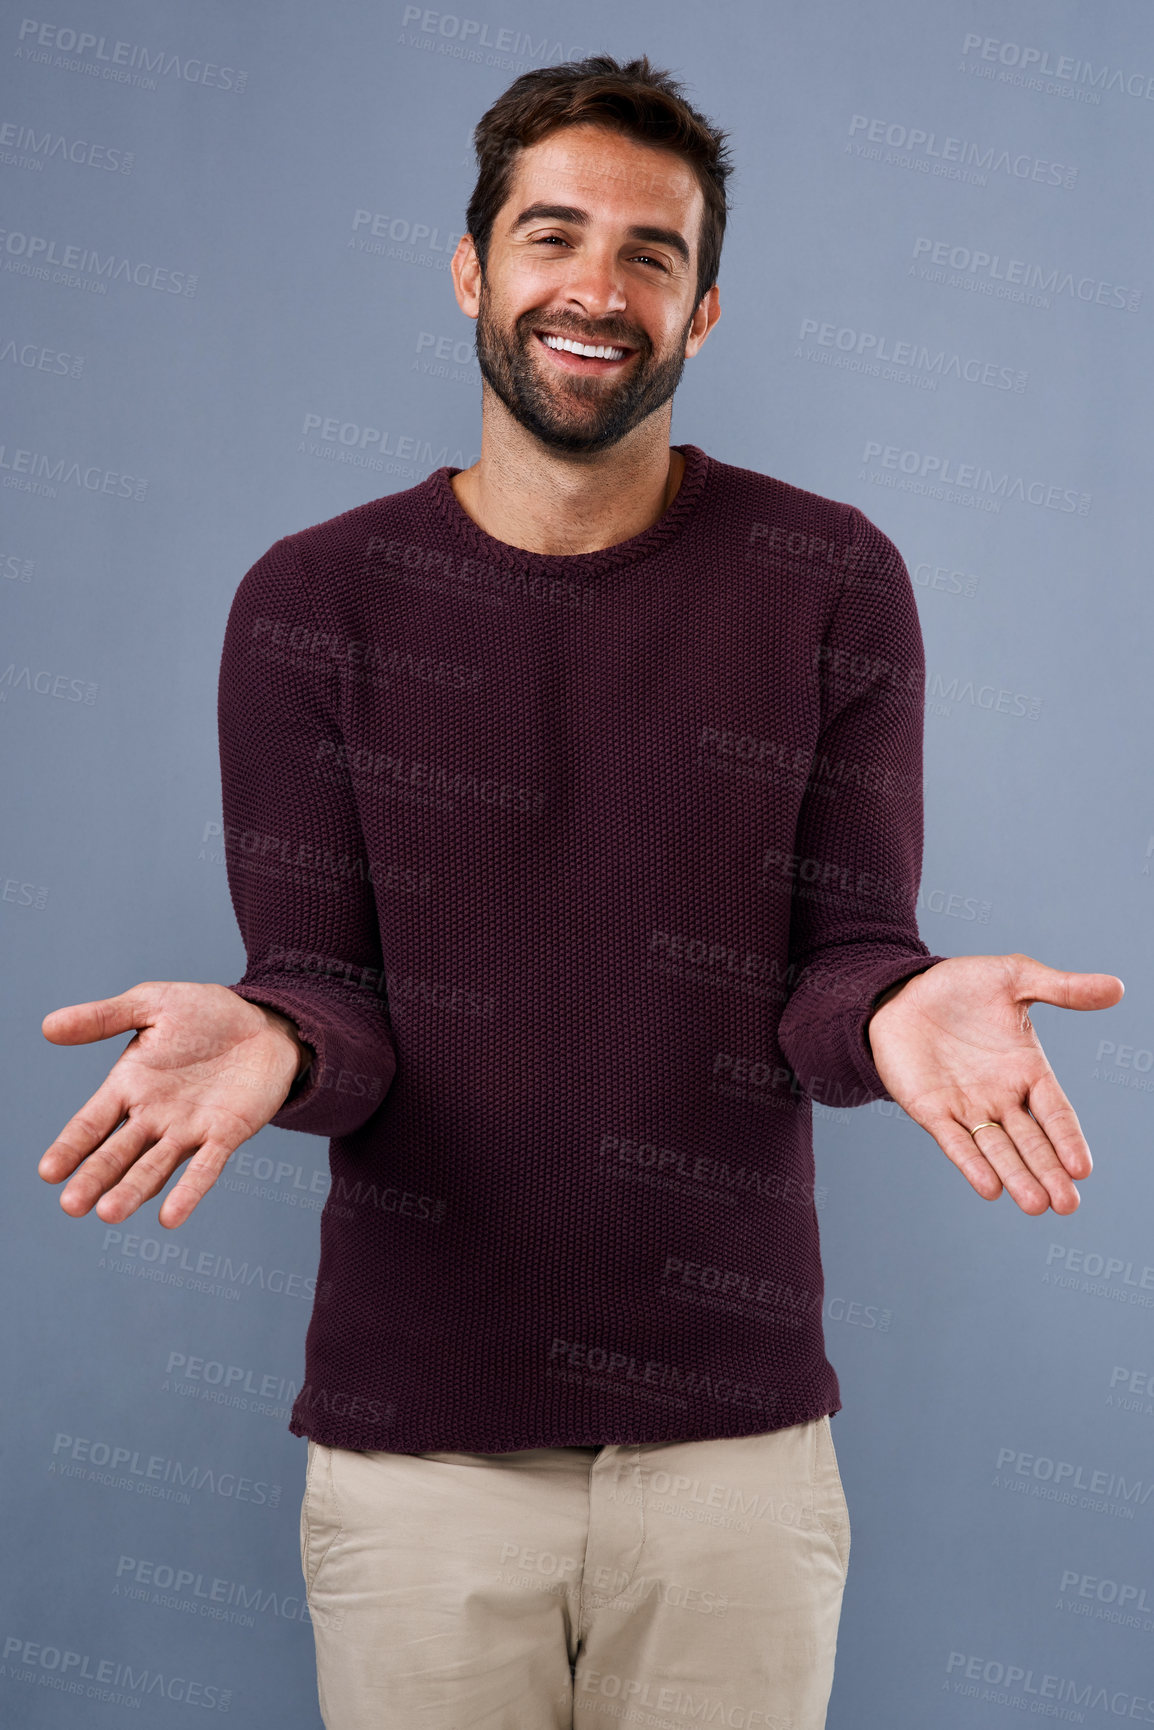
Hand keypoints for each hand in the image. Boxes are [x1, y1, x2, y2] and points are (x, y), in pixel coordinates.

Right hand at [39, 982, 309, 1228]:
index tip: (48, 1172)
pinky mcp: (225, 1135)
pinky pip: (205, 1168)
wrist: (264, 1023)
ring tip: (109, 1213)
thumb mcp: (152, 1004)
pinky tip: (170, 1217)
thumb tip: (47, 1026)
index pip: (90, 1124)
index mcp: (129, 1087)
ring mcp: (188, 1130)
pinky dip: (188, 1192)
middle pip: (116, 1154)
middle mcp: (153, 1117)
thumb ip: (103, 1017)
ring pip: (154, 1167)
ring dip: (132, 1191)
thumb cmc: (206, 1014)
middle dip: (95, 1178)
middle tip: (72, 1206)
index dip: (70, 1147)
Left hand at [865, 953, 1123, 1214]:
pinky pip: (955, 1141)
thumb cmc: (961, 985)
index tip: (1082, 1168)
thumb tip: (1118, 987)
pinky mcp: (931, 1110)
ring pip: (996, 1149)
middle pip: (1031, 1142)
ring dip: (1015, 1176)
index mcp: (1027, 1070)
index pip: (1055, 1112)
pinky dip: (971, 1163)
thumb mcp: (1015, 977)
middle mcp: (1001, 1096)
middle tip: (1067, 1206)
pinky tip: (989, 1188)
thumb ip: (1062, 988)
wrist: (902, 990)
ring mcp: (966, 1106)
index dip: (1068, 1139)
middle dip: (1048, 1173)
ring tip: (1035, 1205)